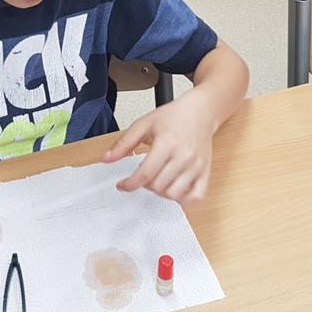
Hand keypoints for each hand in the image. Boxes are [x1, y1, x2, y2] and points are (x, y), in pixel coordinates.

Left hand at [101, 92, 216, 203]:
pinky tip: (174, 189)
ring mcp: (196, 166)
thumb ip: (123, 143)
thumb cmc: (174, 116)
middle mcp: (183, 156)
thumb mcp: (143, 124)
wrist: (200, 111)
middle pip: (158, 187)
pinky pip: (196, 197)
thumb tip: (106, 159)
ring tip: (157, 180)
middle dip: (144, 186)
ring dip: (161, 193)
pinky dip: (183, 199)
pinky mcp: (205, 172)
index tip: (122, 185)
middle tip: (142, 176)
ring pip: (174, 195)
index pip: (145, 174)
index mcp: (167, 143)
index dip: (129, 184)